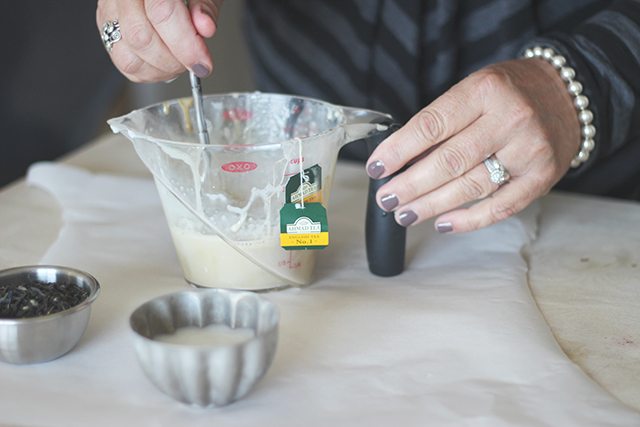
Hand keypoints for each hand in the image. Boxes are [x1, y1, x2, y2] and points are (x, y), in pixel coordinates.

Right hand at [96, 0, 222, 81]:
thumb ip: (206, 5)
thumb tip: (205, 28)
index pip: (162, 13)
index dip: (185, 46)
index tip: (203, 64)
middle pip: (141, 38)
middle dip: (173, 61)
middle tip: (194, 63)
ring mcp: (109, 9)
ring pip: (127, 55)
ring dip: (160, 70)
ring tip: (180, 63)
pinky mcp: (106, 24)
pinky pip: (121, 60)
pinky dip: (146, 71)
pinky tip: (163, 65)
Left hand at [366, 58, 580, 232]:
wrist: (567, 95)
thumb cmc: (509, 94)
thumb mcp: (473, 92)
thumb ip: (442, 123)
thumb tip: (401, 163)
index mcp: (484, 91)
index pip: (431, 125)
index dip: (398, 151)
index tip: (376, 168)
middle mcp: (509, 119)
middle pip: (448, 161)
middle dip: (410, 185)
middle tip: (386, 199)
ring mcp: (529, 150)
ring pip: (470, 186)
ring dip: (431, 205)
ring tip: (404, 214)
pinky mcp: (542, 177)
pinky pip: (500, 207)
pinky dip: (468, 220)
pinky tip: (442, 224)